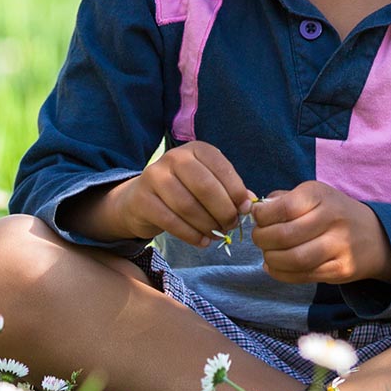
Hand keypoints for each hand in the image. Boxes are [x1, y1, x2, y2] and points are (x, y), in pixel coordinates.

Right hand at [107, 141, 253, 247]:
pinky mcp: (143, 199)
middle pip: (205, 187)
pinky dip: (191, 235)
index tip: (244, 210)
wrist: (140, 200)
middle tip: (230, 226)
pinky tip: (202, 241)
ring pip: (188, 206)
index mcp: (196, 148)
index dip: (236, 191)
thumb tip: (250, 202)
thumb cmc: (184, 190)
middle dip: (223, 211)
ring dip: (208, 225)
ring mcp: (155, 176)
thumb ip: (229, 189)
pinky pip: (171, 221)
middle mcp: (174, 157)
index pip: (221, 168)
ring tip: (216, 235)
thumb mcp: (207, 182)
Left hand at [250, 181, 390, 285]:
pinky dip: (281, 274)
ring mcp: (339, 246)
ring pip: (293, 259)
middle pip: (285, 236)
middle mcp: (332, 219)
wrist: (376, 236)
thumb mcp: (314, 195)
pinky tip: (275, 266)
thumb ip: (283, 200)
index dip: (262, 216)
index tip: (256, 218)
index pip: (283, 208)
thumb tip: (254, 209)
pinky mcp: (341, 270)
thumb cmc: (334, 213)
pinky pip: (303, 276)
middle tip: (259, 239)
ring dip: (271, 259)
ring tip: (267, 254)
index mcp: (321, 195)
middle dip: (262, 240)